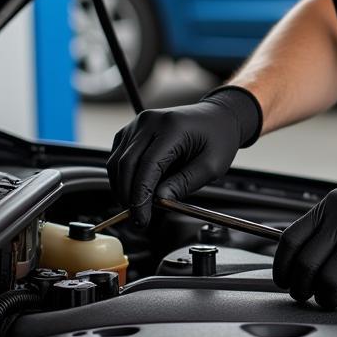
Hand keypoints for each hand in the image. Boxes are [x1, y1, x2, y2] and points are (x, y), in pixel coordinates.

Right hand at [106, 86, 261, 225]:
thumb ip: (185, 182)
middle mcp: (151, 121)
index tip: (142, 218)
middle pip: (126, 164)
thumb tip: (158, 199)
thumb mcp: (212, 165)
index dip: (140, 195)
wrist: (218, 117)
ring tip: (138, 205)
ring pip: (117, 161)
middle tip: (138, 218)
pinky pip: (118, 156)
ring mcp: (139, 123)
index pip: (147, 165)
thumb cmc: (219, 139)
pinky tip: (135, 189)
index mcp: (172, 127)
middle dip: (128, 195)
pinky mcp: (133, 129)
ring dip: (122, 187)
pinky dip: (122, 176)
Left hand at [273, 144, 336, 309]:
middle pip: (306, 265)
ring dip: (326, 298)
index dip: (282, 266)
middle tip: (306, 296)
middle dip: (301, 289)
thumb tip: (314, 247)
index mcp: (331, 205)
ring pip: (328, 281)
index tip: (284, 278)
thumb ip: (333, 219)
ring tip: (332, 300)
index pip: (290, 240)